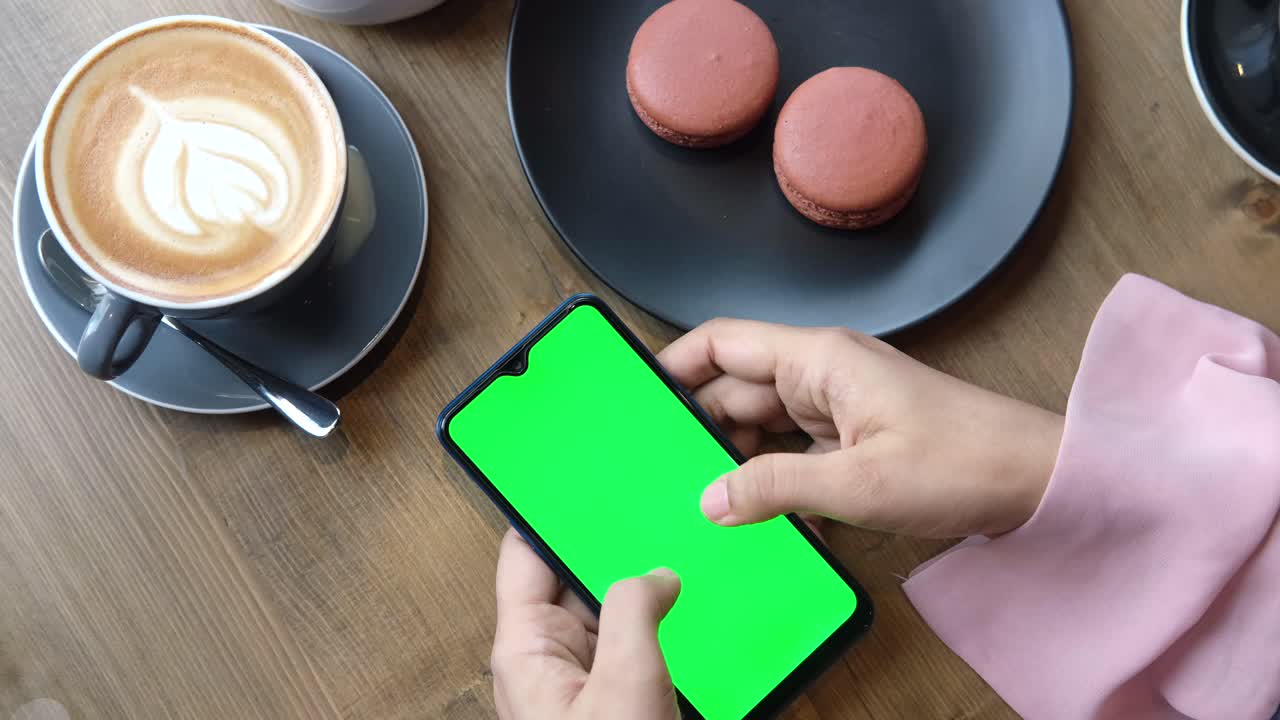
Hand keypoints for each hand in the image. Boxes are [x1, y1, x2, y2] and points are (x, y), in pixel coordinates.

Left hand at [491, 529, 681, 719]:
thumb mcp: (625, 681)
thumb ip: (633, 613)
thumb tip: (655, 578)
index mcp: (527, 647)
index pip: (525, 555)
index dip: (549, 516)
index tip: (581, 489)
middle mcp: (545, 657)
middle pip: (570, 579)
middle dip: (605, 553)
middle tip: (646, 526)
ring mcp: (576, 676)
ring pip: (602, 611)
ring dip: (633, 594)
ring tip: (668, 575)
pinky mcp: (607, 694)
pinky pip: (624, 643)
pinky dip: (648, 627)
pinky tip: (675, 619)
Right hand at [658, 319, 1063, 537]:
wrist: (1038, 481)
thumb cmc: (964, 462)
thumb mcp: (858, 484)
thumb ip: (775, 487)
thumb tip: (710, 498)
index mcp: (817, 359)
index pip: (721, 343)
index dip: (672, 365)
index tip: (635, 398)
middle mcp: (821, 373)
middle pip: (733, 390)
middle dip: (697, 427)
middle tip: (660, 469)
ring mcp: (837, 405)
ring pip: (759, 424)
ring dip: (734, 459)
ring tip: (701, 497)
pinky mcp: (852, 437)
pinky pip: (790, 451)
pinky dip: (770, 477)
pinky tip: (758, 512)